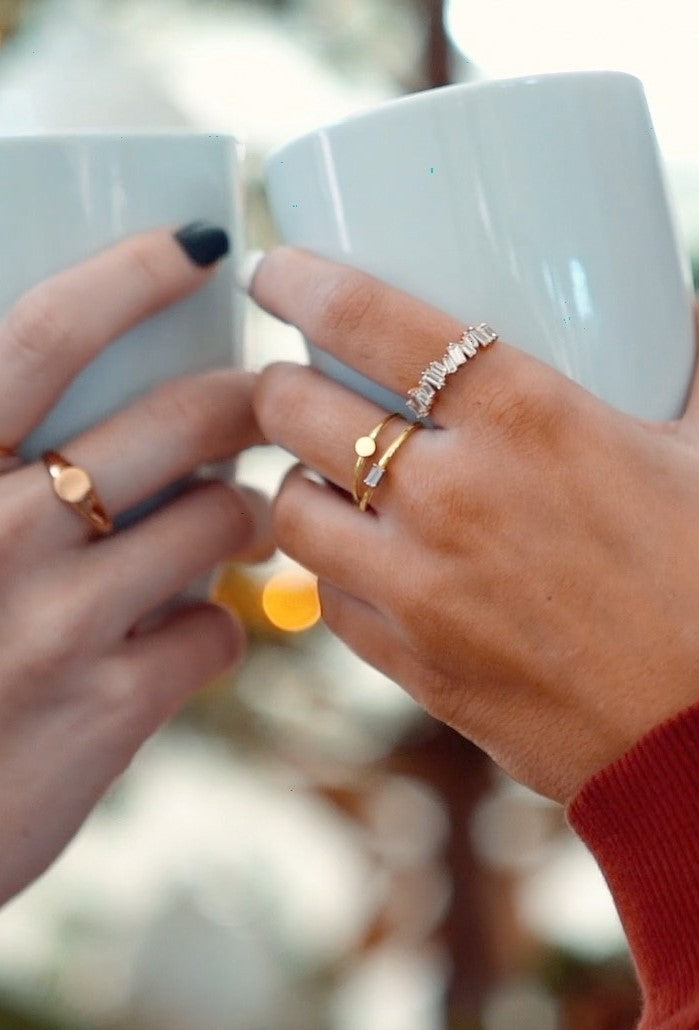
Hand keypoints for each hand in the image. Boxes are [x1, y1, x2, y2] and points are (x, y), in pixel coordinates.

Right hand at [0, 227, 270, 902]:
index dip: (130, 277)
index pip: (44, 337)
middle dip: (248, 401)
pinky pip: (218, 630)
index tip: (201, 244)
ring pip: (224, 520)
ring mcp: (56, 622)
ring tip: (230, 523)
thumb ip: (1, 455)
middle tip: (263, 401)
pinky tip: (186, 635)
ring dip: (244, 514)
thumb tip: (81, 405)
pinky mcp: (108, 708)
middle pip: (180, 422)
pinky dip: (216, 624)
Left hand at [252, 249, 698, 802]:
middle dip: (280, 383)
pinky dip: (331, 568)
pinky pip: (330, 600)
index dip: (300, 282)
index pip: (368, 320)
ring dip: (295, 479)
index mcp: (529, 419)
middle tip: (302, 378)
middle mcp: (453, 496)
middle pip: (298, 411)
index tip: (276, 271)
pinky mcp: (417, 665)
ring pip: (293, 510)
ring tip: (328, 473)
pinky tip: (366, 559)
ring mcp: (424, 590)